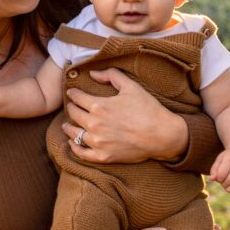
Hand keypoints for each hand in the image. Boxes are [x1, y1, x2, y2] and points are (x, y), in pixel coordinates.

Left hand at [61, 68, 188, 163]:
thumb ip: (111, 76)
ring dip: (68, 128)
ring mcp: (98, 142)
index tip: (72, 92)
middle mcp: (94, 124)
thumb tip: (93, 73)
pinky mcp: (103, 156)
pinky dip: (74, 147)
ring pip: (74, 134)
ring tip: (67, 125)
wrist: (162, 135)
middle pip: (74, 115)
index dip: (73, 94)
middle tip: (72, 106)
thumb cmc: (148, 109)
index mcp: (99, 106)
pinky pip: (82, 153)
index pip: (77, 98)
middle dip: (71, 108)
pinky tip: (73, 143)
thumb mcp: (131, 86)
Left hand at [209, 148, 229, 193]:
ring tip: (228, 183)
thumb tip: (212, 179)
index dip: (218, 178)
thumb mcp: (220, 159)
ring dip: (228, 188)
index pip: (221, 175)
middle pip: (227, 182)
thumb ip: (214, 169)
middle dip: (222, 183)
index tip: (219, 175)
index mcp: (229, 162)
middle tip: (224, 179)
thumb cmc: (229, 157)